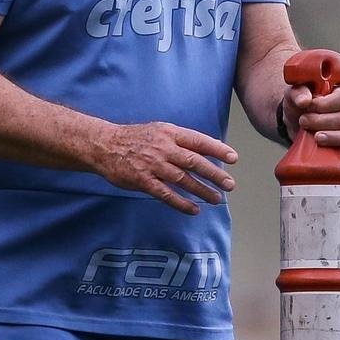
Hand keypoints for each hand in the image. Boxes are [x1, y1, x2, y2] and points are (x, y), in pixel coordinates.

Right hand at [94, 122, 237, 215]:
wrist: (105, 145)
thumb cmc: (135, 138)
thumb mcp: (159, 130)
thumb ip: (179, 140)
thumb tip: (205, 149)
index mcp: (169, 132)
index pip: (198, 141)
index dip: (217, 149)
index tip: (233, 158)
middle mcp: (163, 148)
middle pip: (194, 161)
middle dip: (214, 173)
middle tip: (229, 184)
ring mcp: (153, 165)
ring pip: (183, 179)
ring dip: (201, 190)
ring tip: (216, 199)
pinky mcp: (143, 180)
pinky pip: (166, 194)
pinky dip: (181, 203)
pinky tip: (194, 209)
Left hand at [282, 86, 339, 163]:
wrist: (294, 123)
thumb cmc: (299, 105)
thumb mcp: (294, 94)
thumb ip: (298, 92)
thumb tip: (304, 101)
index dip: (325, 104)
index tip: (308, 107)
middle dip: (322, 122)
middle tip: (303, 121)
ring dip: (333, 137)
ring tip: (316, 138)